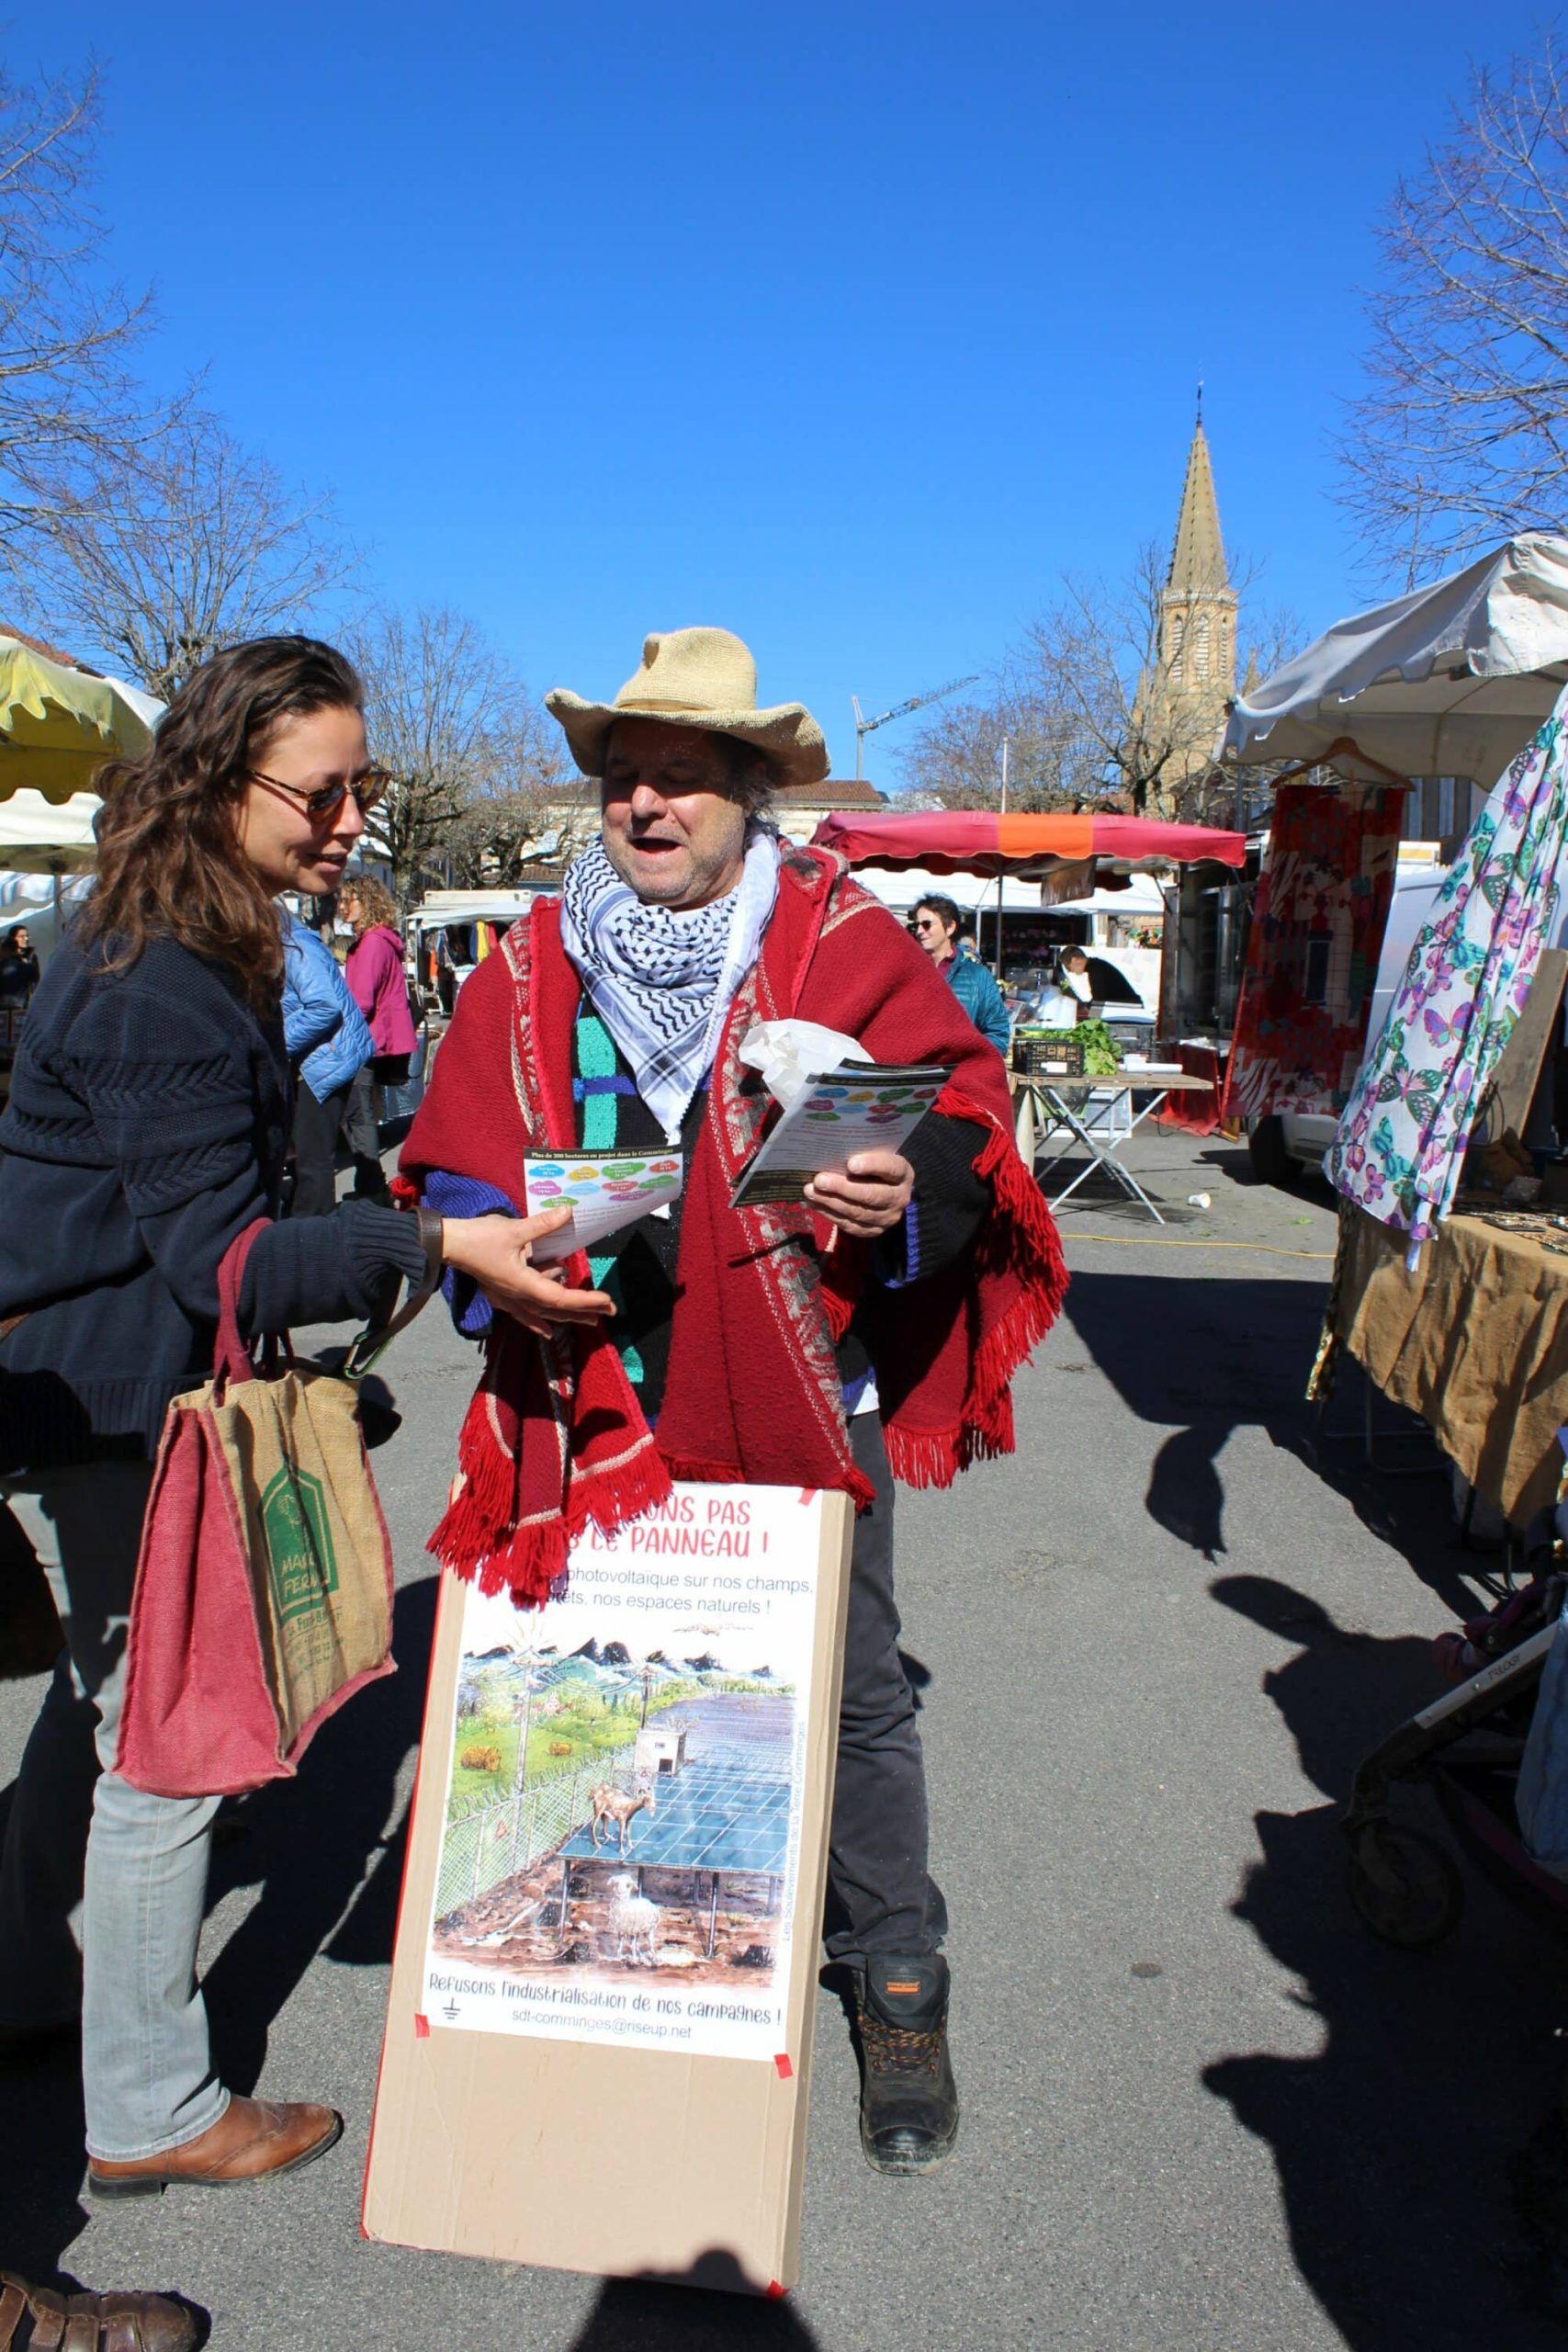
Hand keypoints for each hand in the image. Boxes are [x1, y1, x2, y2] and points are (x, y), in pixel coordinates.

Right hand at [440, 1208, 613, 1335]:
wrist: (448, 1246)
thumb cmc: (479, 1238)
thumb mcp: (514, 1229)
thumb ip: (543, 1225)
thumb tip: (568, 1212)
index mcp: (524, 1285)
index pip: (561, 1298)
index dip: (585, 1301)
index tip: (606, 1302)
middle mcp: (518, 1298)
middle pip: (556, 1310)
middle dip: (583, 1312)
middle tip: (608, 1313)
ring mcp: (508, 1300)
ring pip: (543, 1314)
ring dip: (567, 1317)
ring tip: (588, 1319)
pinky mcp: (501, 1296)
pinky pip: (525, 1315)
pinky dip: (539, 1323)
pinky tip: (549, 1333)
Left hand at [803, 1150, 913, 1238]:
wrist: (883, 1190)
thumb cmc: (874, 1166)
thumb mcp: (874, 1156)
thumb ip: (861, 1153)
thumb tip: (831, 1151)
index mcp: (903, 1174)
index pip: (892, 1168)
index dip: (872, 1165)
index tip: (851, 1163)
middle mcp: (900, 1198)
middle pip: (872, 1195)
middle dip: (843, 1188)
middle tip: (820, 1180)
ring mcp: (887, 1218)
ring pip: (858, 1212)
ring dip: (831, 1202)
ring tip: (810, 1191)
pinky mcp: (873, 1231)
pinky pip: (849, 1225)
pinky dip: (829, 1213)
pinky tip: (814, 1203)